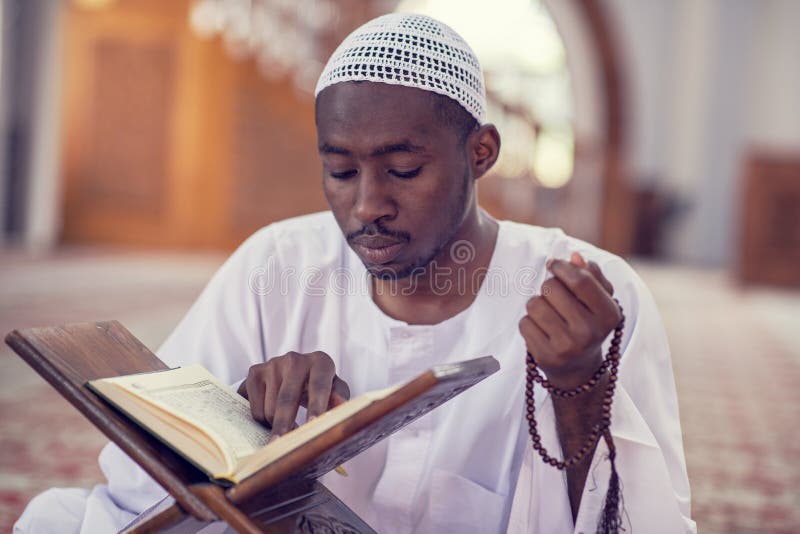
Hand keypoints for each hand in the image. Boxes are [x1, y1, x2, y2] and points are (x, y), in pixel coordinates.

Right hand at [238, 351, 349, 437]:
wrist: (293, 374)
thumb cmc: (319, 387)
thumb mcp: (334, 390)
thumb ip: (339, 397)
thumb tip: (341, 404)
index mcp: (320, 362)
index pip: (318, 386)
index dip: (316, 406)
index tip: (312, 424)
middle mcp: (295, 359)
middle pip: (287, 399)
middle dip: (284, 425)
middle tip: (282, 448)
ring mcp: (273, 364)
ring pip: (269, 408)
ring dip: (275, 426)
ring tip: (285, 429)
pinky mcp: (255, 372)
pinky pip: (255, 408)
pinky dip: (262, 421)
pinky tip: (271, 418)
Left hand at [518, 252, 621, 388]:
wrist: (578, 369)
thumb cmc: (588, 325)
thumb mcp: (599, 301)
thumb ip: (591, 275)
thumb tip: (575, 257)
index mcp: (609, 315)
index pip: (581, 281)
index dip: (562, 267)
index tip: (553, 264)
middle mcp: (590, 332)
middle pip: (551, 288)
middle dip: (549, 287)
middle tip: (556, 299)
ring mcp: (567, 346)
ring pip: (534, 304)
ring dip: (537, 305)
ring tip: (549, 316)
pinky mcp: (545, 356)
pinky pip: (524, 323)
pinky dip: (529, 323)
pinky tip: (542, 332)